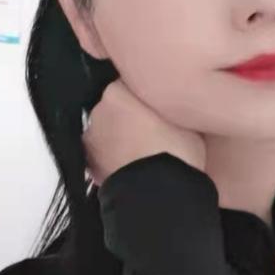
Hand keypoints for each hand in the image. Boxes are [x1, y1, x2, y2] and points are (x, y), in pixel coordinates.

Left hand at [81, 79, 206, 186]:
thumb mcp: (184, 115)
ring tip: (145, 151)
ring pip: (109, 129)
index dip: (147, 95)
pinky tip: (135, 164)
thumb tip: (170, 101)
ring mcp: (91, 138)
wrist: (160, 193)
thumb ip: (168, 102)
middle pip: (117, 105)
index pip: (131, 82)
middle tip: (154, 130)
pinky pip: (105, 152)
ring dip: (121, 135)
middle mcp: (99, 110)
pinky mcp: (89, 163)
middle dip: (131, 114)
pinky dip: (116, 155)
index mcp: (118, 91)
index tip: (159, 107)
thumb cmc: (177, 150)